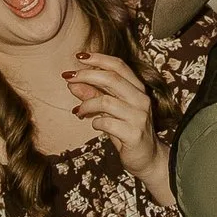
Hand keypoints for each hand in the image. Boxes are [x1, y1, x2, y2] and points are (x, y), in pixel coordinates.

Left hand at [66, 55, 171, 199]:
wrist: (148, 159)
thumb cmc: (128, 132)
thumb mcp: (109, 111)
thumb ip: (93, 96)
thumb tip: (72, 84)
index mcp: (137, 89)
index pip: (119, 66)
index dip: (98, 58)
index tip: (79, 57)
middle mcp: (141, 99)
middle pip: (112, 78)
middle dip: (87, 75)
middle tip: (69, 78)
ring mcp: (139, 117)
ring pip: (106, 101)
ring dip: (86, 104)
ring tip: (78, 112)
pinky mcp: (134, 134)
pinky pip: (107, 123)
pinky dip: (95, 122)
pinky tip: (94, 125)